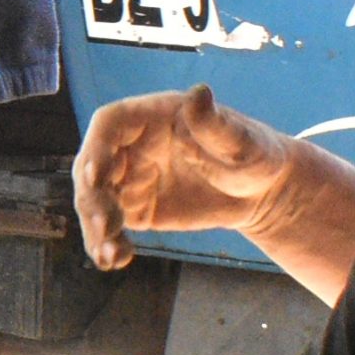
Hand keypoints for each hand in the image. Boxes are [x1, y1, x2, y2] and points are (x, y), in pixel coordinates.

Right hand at [72, 85, 308, 270]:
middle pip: (93, 165)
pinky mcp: (136, 208)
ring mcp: (132, 177)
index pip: (110, 124)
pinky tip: (116, 260)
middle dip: (92, 197)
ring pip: (95, 200)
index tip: (95, 175)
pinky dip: (107, 244)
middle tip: (106, 226)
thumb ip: (214, 124)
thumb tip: (200, 94)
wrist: (261, 191)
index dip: (96, 147)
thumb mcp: (240, 140)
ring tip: (110, 255)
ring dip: (95, 228)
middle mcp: (133, 145)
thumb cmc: (253, 153)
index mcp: (153, 117)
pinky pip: (111, 225)